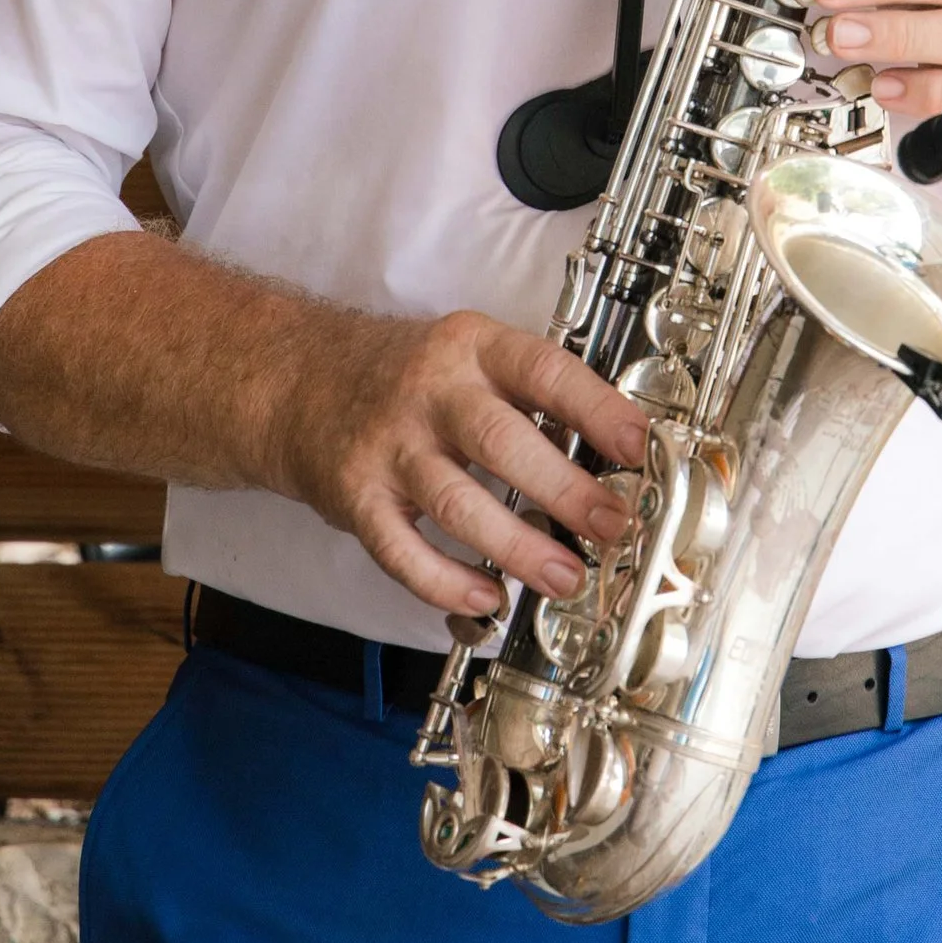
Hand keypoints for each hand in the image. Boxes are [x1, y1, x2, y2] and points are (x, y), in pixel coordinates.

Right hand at [275, 307, 650, 622]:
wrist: (300, 378)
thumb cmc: (405, 374)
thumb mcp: (470, 355)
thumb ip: (528, 394)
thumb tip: (612, 452)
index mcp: (472, 348)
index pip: (544, 371)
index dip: (597, 408)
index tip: (640, 445)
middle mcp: (430, 391)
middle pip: (502, 441)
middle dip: (566, 490)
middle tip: (613, 526)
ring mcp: (389, 445)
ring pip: (457, 502)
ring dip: (518, 547)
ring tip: (565, 576)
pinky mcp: (356, 494)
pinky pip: (401, 549)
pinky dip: (444, 579)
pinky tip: (484, 594)